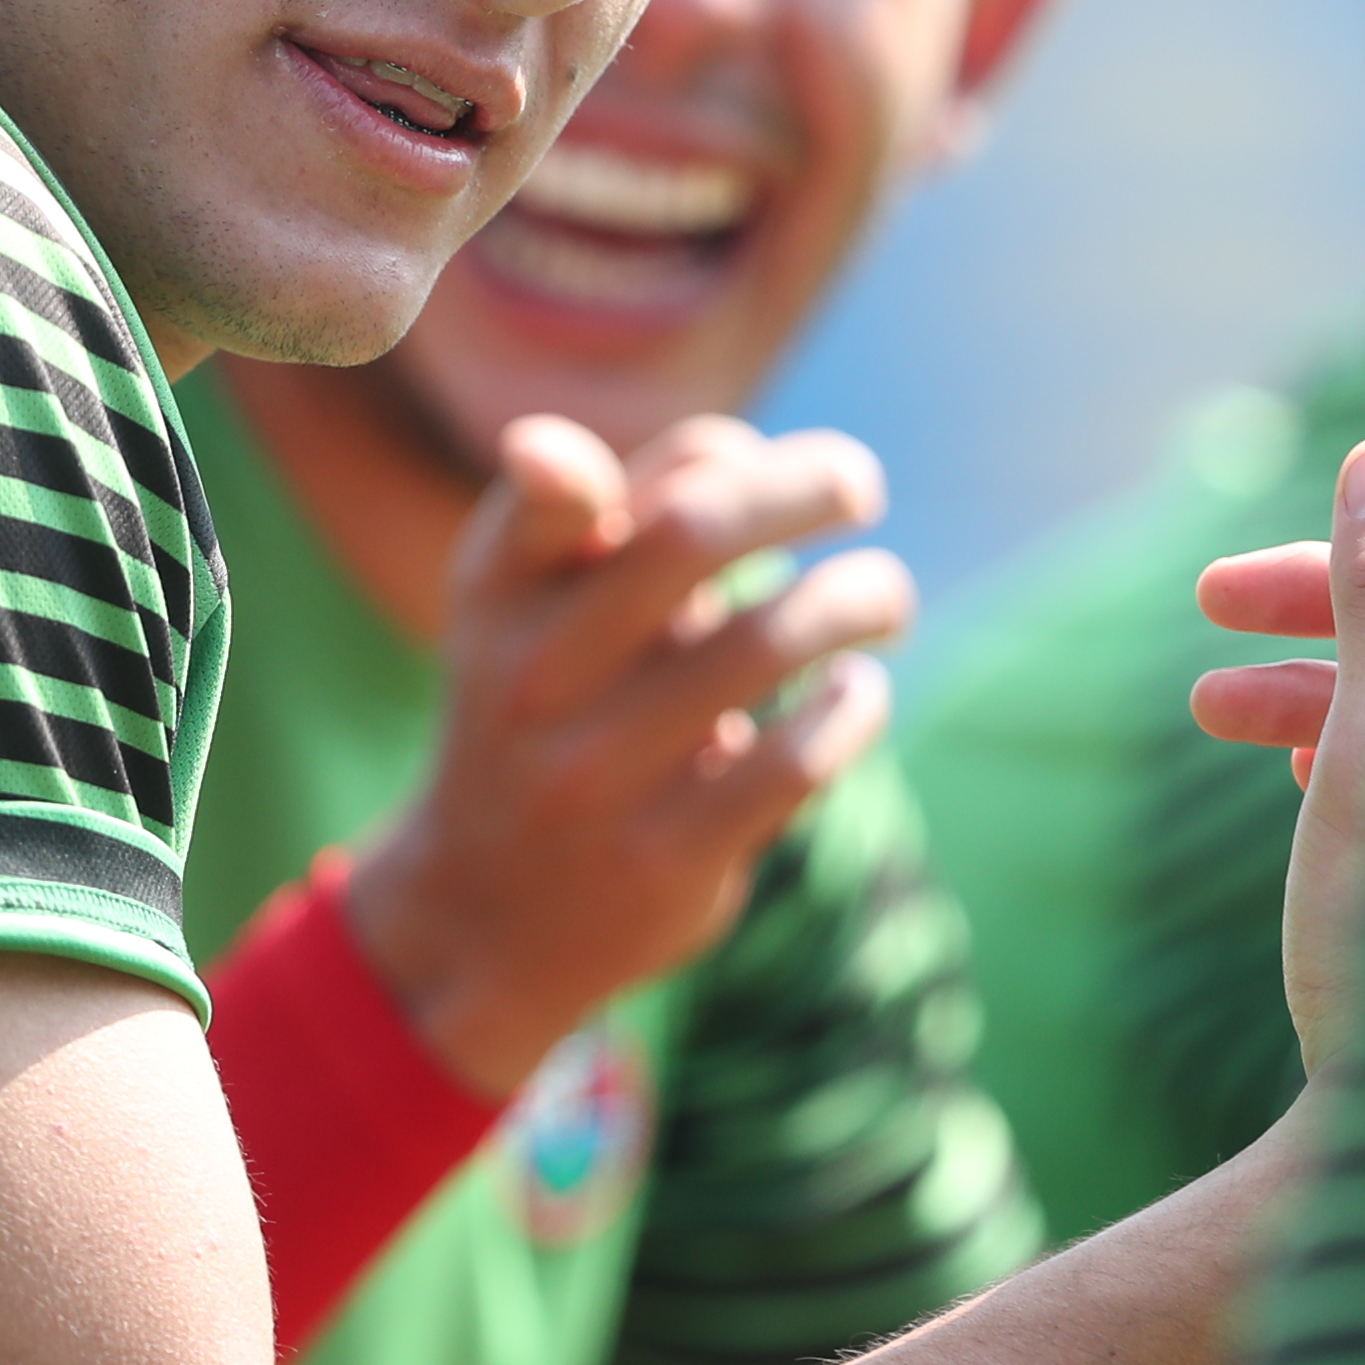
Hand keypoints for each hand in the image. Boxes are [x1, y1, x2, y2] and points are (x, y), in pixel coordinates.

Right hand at [343, 413, 912, 1097]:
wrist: (481, 916)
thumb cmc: (546, 717)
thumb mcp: (529, 614)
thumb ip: (611, 520)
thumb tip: (738, 448)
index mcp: (499, 595)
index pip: (569, 483)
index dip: (679, 450)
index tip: (745, 453)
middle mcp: (534, 675)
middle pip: (688, 535)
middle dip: (800, 488)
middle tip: (860, 486)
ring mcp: (594, 773)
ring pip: (761, 644)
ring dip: (854, 598)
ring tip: (883, 597)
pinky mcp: (662, 860)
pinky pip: (789, 765)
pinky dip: (848, 711)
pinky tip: (859, 692)